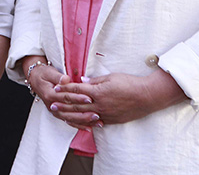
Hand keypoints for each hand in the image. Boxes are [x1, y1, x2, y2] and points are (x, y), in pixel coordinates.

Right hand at [45, 73, 99, 129]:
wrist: (35, 79)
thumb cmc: (44, 74)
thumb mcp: (49, 72)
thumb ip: (58, 77)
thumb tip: (66, 79)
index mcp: (50, 95)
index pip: (66, 97)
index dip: (78, 98)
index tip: (89, 98)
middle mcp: (52, 105)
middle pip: (70, 111)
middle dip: (84, 113)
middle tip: (97, 114)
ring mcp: (55, 111)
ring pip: (70, 119)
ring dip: (84, 121)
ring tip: (97, 122)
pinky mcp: (58, 114)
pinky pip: (69, 121)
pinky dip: (79, 126)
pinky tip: (89, 128)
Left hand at [51, 69, 185, 126]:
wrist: (146, 97)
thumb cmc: (130, 83)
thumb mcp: (111, 77)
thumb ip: (95, 80)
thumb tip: (82, 80)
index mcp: (98, 91)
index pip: (77, 89)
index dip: (65, 88)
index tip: (55, 87)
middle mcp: (99, 103)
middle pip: (76, 103)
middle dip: (63, 103)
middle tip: (51, 104)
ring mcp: (105, 113)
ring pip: (83, 115)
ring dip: (70, 114)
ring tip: (60, 115)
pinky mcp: (111, 120)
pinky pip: (94, 122)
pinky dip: (84, 122)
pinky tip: (77, 122)